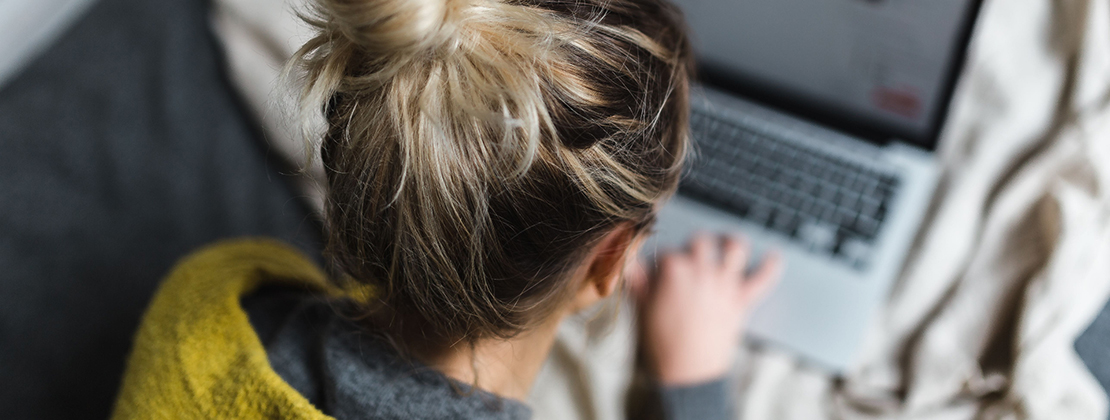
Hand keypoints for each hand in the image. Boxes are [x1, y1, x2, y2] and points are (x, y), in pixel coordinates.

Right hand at [627, 233, 782, 385]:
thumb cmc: (662, 346)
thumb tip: (632, 265)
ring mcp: (724, 285)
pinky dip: (770, 267)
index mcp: (674, 272)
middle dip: (694, 245)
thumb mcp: (641, 311)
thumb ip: (638, 283)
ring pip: (735, 249)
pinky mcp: (741, 301)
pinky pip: (762, 280)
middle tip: (690, 256)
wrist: (687, 374)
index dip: (664, 262)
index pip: (668, 253)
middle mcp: (702, 272)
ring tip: (726, 242)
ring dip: (731, 243)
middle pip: (701, 241)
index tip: (660, 272)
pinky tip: (775, 257)